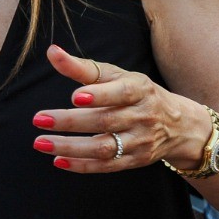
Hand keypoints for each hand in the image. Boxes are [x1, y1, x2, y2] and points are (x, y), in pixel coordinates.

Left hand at [30, 44, 210, 173]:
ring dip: (70, 147)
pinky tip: (58, 160)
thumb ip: (83, 67)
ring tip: (40, 142)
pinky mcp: (135, 161)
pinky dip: (81, 165)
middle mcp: (142, 116)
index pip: (120, 93)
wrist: (179, 125)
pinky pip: (106, 166)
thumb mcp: (117, 76)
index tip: (74, 97)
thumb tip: (52, 52)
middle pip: (105, 121)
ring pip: (103, 148)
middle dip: (70, 121)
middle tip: (39, 119)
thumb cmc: (137, 94)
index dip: (99, 95)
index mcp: (139, 90)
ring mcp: (140, 141)